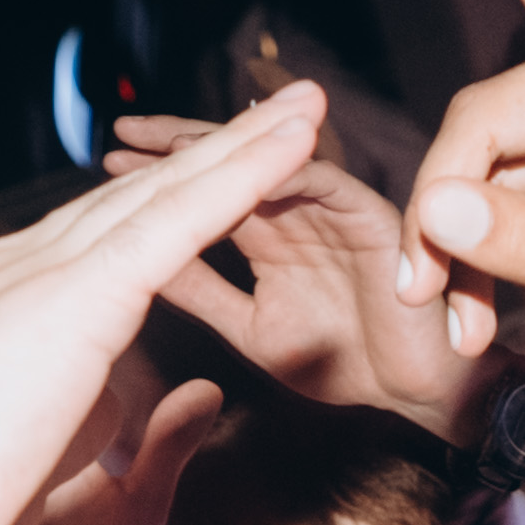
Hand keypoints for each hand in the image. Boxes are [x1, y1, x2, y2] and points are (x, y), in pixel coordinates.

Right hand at [0, 89, 322, 524]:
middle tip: (271, 117)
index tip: (202, 192)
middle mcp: (7, 278)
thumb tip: (147, 398)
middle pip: (128, 206)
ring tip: (301, 106)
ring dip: (239, 147)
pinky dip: (241, 173)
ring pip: (159, 196)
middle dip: (203, 162)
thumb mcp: (28, 472)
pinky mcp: (70, 298)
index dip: (151, 218)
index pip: (89, 254)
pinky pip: (177, 219)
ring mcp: (33, 278)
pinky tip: (294, 139)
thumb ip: (89, 426)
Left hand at [108, 115, 481, 432]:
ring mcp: (332, 209)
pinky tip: (235, 163)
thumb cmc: (346, 364)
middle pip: (228, 162)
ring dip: (216, 148)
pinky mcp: (370, 215)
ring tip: (166, 142)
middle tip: (122, 131)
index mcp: (265, 235)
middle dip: (174, 144)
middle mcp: (295, 212)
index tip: (106, 165)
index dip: (154, 176)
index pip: (201, 193)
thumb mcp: (251, 329)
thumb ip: (207, 295)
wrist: (419, 394)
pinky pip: (323, 182)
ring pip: (267, 161)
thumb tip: (145, 272)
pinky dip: (281, 168)